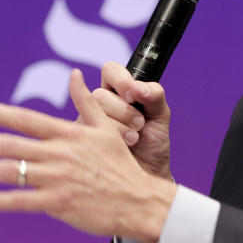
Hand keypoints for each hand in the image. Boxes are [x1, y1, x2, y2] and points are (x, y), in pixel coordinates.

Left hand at [0, 69, 175, 242]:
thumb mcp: (106, 128)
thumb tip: (75, 74)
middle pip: (11, 146)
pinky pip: (22, 201)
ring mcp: (58, 179)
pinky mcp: (58, 204)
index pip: (27, 120)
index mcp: (69, 134)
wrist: (138, 200)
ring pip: (11, 172)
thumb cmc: (121, 164)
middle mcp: (60, 154)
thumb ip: (86, 102)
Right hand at [86, 62, 171, 179]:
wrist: (149, 173)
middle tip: (140, 124)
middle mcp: (101, 103)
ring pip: (93, 110)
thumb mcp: (161, 115)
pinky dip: (113, 137)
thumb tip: (139, 88)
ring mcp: (89, 120)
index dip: (120, 79)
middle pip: (100, 93)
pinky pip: (90, 129)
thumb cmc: (153, 143)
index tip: (133, 95)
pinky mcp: (82, 138)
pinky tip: (125, 145)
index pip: (110, 70)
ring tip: (135, 138)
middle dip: (124, 110)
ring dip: (120, 125)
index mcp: (119, 90)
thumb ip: (155, 95)